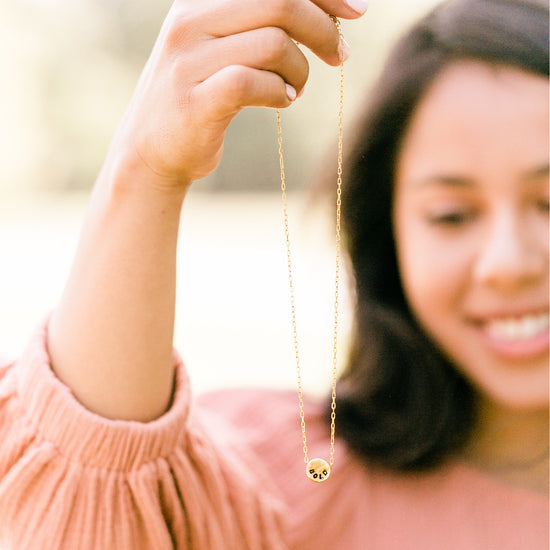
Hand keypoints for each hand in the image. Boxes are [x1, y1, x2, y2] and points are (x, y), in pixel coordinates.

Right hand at [111, 0, 365, 189]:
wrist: (150, 150)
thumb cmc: (199, 97)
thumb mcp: (221, 48)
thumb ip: (260, 24)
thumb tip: (331, 13)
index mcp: (200, 0)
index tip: (357, 10)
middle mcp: (191, 21)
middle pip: (281, 1)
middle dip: (324, 29)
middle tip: (340, 56)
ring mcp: (189, 61)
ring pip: (274, 43)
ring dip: (301, 70)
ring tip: (296, 87)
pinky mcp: (196, 101)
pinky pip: (256, 83)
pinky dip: (281, 93)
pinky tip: (282, 101)